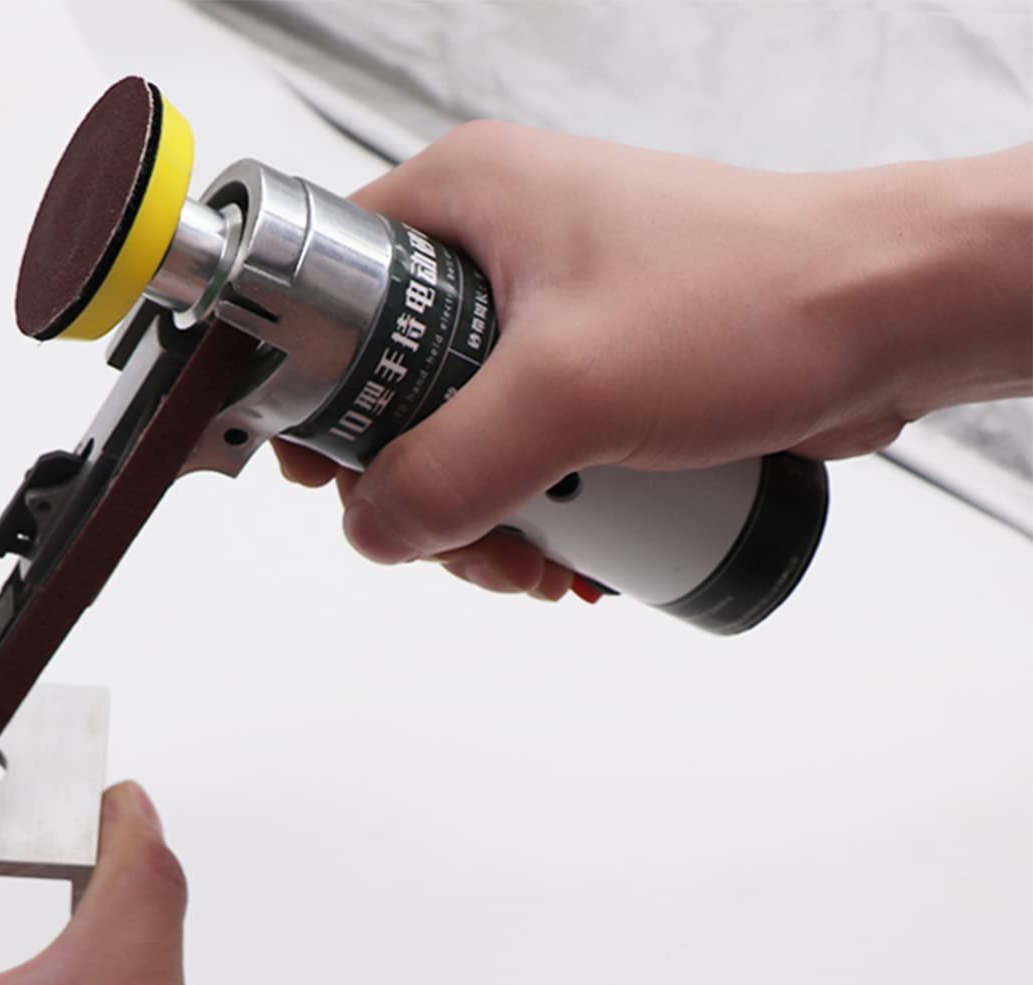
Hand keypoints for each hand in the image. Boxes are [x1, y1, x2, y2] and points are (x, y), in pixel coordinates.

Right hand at [275, 132, 1031, 598]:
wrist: (889, 317)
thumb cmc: (753, 302)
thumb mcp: (566, 392)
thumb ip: (445, 470)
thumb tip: (370, 529)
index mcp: (461, 203)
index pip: (324, 292)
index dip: (308, 393)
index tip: (331, 473)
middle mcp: (491, 248)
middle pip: (385, 392)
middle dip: (418, 492)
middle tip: (465, 547)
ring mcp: (542, 310)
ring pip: (454, 436)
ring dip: (479, 520)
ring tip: (536, 567)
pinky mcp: (590, 364)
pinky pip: (520, 451)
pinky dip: (530, 512)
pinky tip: (568, 557)